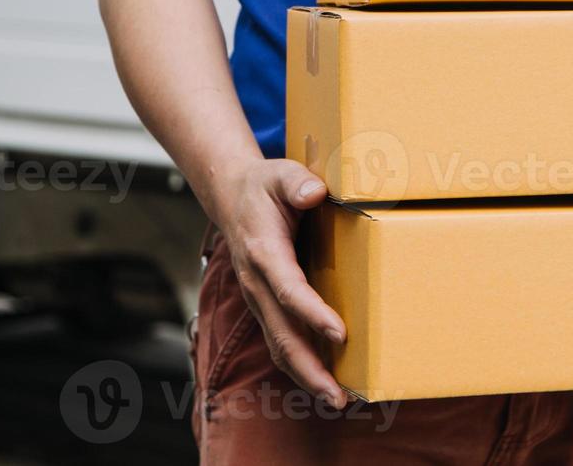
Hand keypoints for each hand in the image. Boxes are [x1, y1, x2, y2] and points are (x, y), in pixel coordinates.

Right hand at [210, 158, 347, 406]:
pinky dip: (301, 363)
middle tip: (339, 394)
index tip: (341, 333)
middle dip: (309, 367)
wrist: (231, 196)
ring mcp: (259, 298)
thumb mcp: (281, 173)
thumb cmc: (263, 186)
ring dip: (306, 374)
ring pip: (279, 344)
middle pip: (281, 334)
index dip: (313, 313)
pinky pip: (281, 338)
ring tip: (337, 399)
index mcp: (263, 252)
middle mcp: (257, 282)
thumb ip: (298, 182)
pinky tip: (325, 379)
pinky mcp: (266, 304)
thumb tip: (315, 194)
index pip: (289, 290)